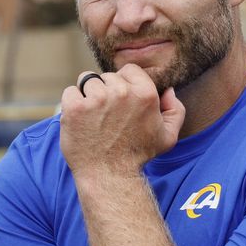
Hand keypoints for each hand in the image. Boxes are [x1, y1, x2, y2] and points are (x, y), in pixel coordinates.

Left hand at [59, 64, 185, 179]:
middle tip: (107, 116)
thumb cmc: (137, 156)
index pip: (129, 70)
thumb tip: (168, 90)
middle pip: (106, 76)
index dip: (123, 84)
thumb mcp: (167, 137)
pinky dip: (72, 103)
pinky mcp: (75, 107)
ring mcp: (97, 99)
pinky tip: (80, 120)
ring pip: (87, 81)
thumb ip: (175, 110)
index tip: (119, 102)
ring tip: (93, 118)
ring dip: (88, 96)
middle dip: (105, 92)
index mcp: (145, 94)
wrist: (108, 175)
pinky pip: (70, 92)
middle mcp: (121, 93)